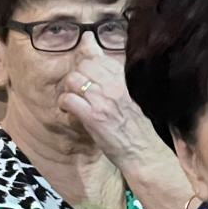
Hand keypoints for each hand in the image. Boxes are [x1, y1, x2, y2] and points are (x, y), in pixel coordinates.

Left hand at [58, 51, 168, 173]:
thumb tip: (104, 62)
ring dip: (68, 89)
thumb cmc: (137, 127)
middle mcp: (113, 86)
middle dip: (77, 75)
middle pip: (83, 65)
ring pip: (73, 79)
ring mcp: (102, 100)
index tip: (87, 75)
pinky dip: (64, 104)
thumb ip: (116, 80)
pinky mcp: (92, 117)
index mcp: (124, 80)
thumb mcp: (130, 97)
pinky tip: (69, 110)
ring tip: (72, 100)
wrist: (143, 151)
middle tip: (78, 89)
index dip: (88, 64)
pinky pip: (68, 99)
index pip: (99, 57)